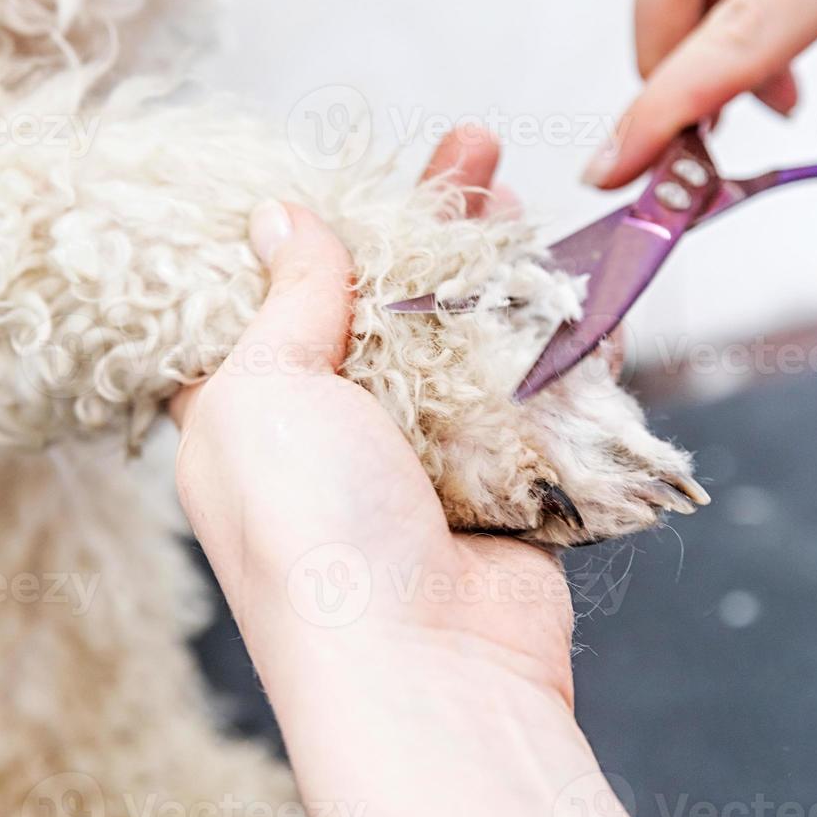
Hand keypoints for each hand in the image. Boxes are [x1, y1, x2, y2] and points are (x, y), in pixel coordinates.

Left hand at [172, 129, 650, 816]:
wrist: (426, 670)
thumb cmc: (312, 535)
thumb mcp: (262, 392)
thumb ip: (286, 300)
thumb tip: (279, 217)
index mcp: (244, 412)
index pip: (269, 298)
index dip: (308, 227)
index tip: (350, 167)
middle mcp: (328, 433)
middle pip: (382, 301)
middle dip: (425, 220)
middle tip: (470, 146)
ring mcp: (418, 457)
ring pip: (461, 334)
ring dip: (492, 259)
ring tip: (516, 185)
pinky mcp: (496, 482)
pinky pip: (529, 390)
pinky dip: (554, 334)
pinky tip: (573, 274)